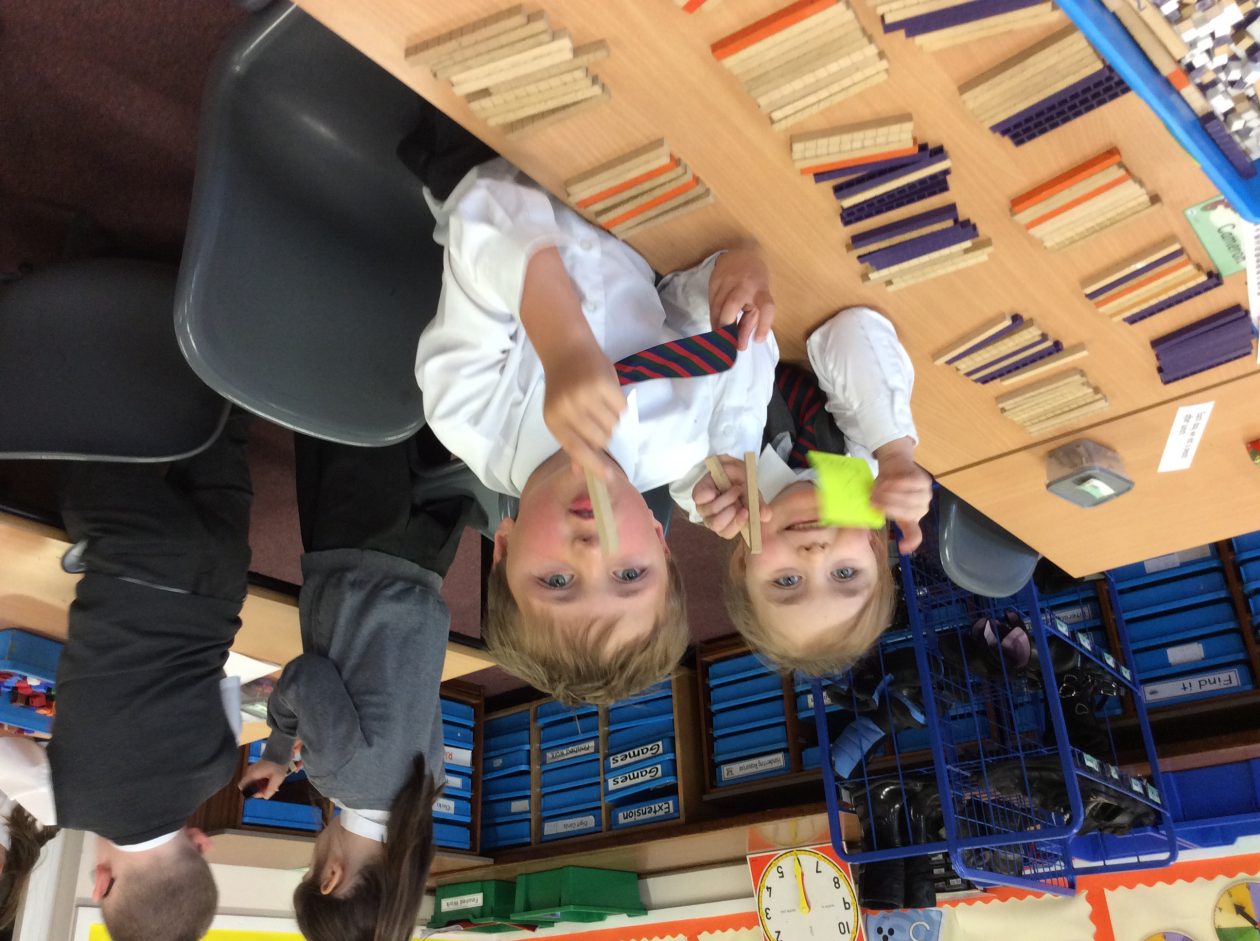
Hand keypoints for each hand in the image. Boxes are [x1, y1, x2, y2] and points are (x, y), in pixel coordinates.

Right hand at [239, 759, 287, 799]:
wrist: (281, 750)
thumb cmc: (278, 764)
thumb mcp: (276, 779)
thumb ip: (270, 789)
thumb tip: (265, 797)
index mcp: (252, 775)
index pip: (241, 787)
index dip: (249, 793)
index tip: (259, 794)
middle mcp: (250, 772)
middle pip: (250, 786)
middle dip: (259, 790)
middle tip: (269, 790)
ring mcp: (254, 769)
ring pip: (255, 782)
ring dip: (263, 785)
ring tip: (273, 785)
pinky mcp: (258, 767)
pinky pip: (258, 777)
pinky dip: (264, 780)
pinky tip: (272, 781)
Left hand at [542, 347, 625, 477]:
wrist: (566, 349)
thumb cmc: (564, 386)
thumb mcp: (560, 415)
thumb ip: (571, 441)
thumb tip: (581, 471)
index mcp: (554, 420)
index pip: (576, 450)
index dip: (594, 465)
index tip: (609, 477)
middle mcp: (568, 409)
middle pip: (600, 440)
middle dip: (605, 434)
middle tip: (600, 419)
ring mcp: (585, 396)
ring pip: (613, 425)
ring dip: (613, 420)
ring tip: (603, 405)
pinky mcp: (603, 384)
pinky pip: (622, 409)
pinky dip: (620, 406)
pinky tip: (610, 395)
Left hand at [692, 454, 770, 538]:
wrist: (732, 468)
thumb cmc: (742, 486)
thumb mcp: (754, 495)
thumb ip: (759, 506)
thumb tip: (766, 516)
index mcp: (727, 522)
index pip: (727, 532)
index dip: (736, 525)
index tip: (746, 512)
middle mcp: (713, 518)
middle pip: (717, 525)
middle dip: (729, 513)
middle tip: (740, 500)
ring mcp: (704, 508)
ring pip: (711, 511)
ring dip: (725, 499)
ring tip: (736, 489)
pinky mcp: (697, 495)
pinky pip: (699, 498)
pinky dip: (709, 493)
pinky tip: (717, 489)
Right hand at [709, 248, 775, 349]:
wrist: (740, 253)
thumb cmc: (754, 282)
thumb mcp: (758, 300)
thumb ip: (751, 322)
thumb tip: (739, 346)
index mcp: (761, 290)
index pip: (766, 307)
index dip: (763, 325)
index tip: (757, 340)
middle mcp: (744, 285)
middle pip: (732, 305)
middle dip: (726, 326)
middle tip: (726, 343)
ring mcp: (727, 282)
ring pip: (717, 306)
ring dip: (717, 326)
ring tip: (719, 341)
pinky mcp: (714, 282)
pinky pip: (711, 304)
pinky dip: (712, 319)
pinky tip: (715, 328)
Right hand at [871, 439, 932, 552]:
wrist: (894, 464)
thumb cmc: (885, 485)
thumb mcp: (879, 499)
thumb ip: (878, 507)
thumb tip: (866, 513)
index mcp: (910, 520)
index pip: (915, 535)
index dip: (910, 542)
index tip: (902, 549)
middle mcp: (920, 509)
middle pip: (906, 512)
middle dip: (887, 506)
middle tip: (872, 500)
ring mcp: (925, 495)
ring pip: (909, 499)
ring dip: (891, 494)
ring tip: (876, 490)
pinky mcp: (925, 482)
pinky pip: (912, 485)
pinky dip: (898, 484)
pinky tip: (887, 481)